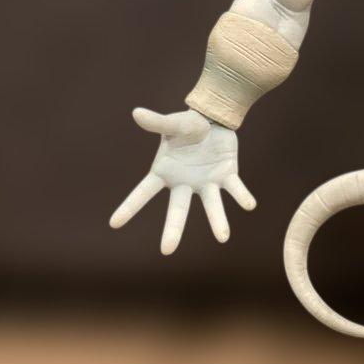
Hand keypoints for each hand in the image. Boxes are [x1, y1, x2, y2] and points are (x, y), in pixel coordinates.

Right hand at [109, 107, 256, 254]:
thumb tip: (136, 113)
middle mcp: (185, 183)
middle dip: (172, 230)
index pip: (143, 193)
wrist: (214, 120)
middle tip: (166, 250)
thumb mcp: (173, 123)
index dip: (129, 207)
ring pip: (212, 205)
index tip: (114, 224)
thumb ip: (157, 122)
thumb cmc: (188, 125)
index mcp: (165, 173)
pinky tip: (250, 205)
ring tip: (223, 237)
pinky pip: (236, 188)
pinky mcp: (227, 176)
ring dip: (218, 221)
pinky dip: (243, 197)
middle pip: (177, 210)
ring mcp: (207, 183)